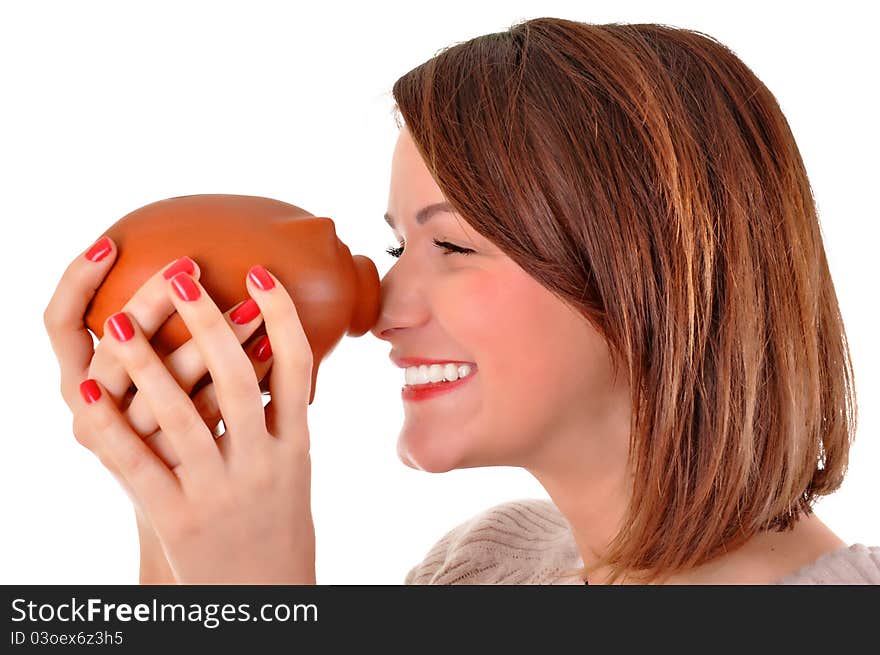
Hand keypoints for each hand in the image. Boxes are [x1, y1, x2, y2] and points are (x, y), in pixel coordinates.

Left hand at [75, 261, 315, 583]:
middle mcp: (263, 463)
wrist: (265, 596)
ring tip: (117, 320)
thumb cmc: (277, 522)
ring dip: (149, 363)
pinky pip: (139, 465)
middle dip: (210, 324)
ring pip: (184, 417)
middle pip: (241, 381)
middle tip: (183, 276)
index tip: (261, 272)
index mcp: (295, 445)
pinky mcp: (179, 517)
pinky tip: (89, 391)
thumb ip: (280, 416)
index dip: (282, 317)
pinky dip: (112, 425)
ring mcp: (220, 490)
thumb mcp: (292, 467)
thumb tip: (270, 352)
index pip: (297, 368)